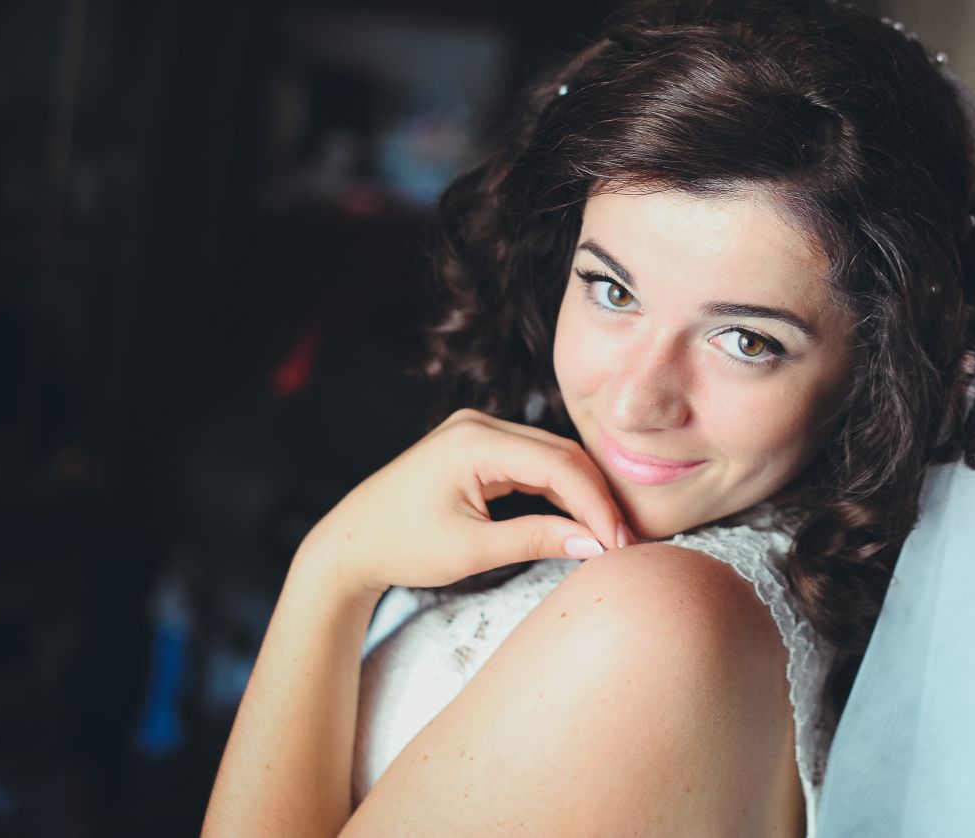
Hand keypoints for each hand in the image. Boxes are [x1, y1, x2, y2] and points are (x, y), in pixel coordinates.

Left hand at [301, 409, 631, 595]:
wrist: (350, 543)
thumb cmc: (400, 546)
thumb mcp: (472, 550)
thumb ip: (535, 540)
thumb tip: (594, 544)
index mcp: (473, 442)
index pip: (558, 465)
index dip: (596, 504)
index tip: (618, 541)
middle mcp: (478, 425)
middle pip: (561, 453)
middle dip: (596, 497)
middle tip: (624, 539)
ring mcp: (477, 431)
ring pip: (551, 456)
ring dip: (581, 493)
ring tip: (607, 534)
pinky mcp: (478, 447)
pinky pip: (531, 462)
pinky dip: (557, 491)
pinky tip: (577, 520)